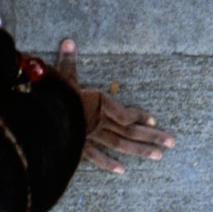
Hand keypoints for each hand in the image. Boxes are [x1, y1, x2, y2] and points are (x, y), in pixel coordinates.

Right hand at [55, 38, 174, 173]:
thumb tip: (69, 41)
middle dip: (152, 136)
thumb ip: (68, 62)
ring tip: (158, 156)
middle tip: (172, 142)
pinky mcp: (78, 146)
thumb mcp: (61, 77)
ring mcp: (90, 135)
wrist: (40, 118)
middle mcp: (99, 121)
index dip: (139, 115)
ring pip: (119, 144)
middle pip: (130, 130)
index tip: (154, 120)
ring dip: (139, 150)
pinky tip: (122, 170)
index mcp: (99, 103)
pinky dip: (108, 163)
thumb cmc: (53, 96)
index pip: (124, 111)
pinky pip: (95, 156)